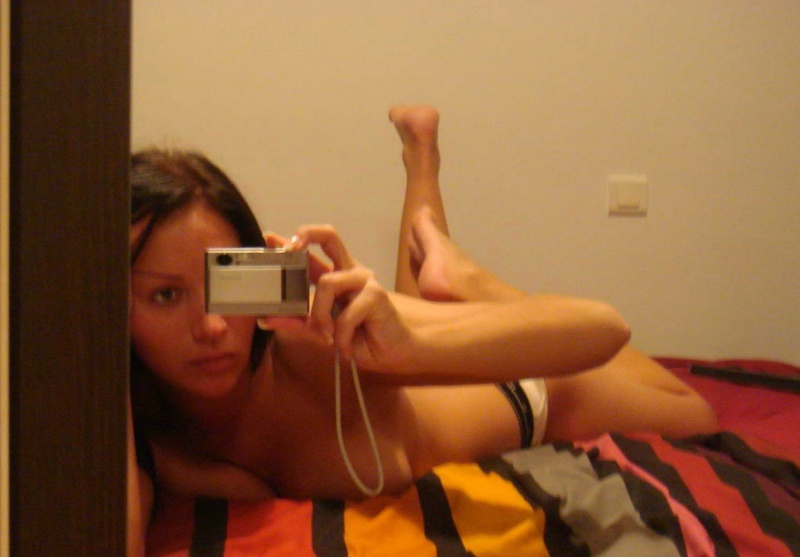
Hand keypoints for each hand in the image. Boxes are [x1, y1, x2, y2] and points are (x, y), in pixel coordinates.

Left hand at [261, 226, 411, 369]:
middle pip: (329, 236)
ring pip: (327, 283)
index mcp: (337, 276)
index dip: (294, 240)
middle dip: (306, 236)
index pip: (314, 250)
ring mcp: (364, 280)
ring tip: (326, 336)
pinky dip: (340, 334)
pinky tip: (345, 345)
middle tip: (288, 248)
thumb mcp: (320, 331)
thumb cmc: (360, 337)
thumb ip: (296, 322)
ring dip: (319, 314)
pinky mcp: (376, 295)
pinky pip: (346, 313)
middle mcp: (350, 271)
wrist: (392, 352)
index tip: (269, 236)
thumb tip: (264, 318)